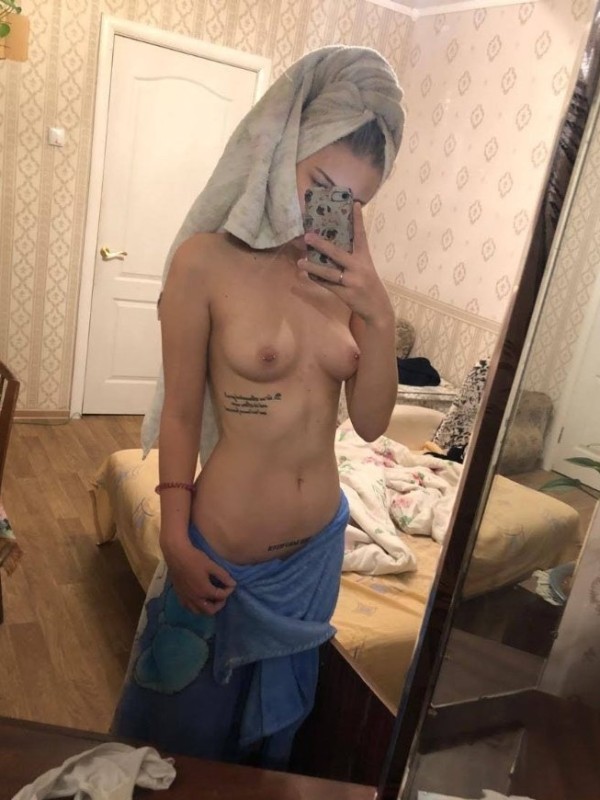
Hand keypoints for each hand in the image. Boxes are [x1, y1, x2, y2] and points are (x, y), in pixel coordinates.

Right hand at [163, 538, 235, 615]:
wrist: (176, 555)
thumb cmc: (194, 558)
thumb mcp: (211, 565)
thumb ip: (223, 576)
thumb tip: (233, 584)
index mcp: (204, 590)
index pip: (221, 596)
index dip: (228, 591)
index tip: (231, 585)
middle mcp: (195, 598)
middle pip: (210, 610)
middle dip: (219, 605)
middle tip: (222, 597)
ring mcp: (186, 598)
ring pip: (198, 612)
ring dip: (207, 608)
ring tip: (211, 599)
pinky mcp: (179, 596)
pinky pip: (189, 608)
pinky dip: (196, 607)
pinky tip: (199, 599)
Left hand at [298, 203, 393, 323]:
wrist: (378, 309)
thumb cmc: (369, 286)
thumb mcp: (366, 269)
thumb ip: (353, 258)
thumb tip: (332, 246)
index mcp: (365, 259)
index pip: (361, 236)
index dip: (357, 220)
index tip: (353, 203)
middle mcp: (359, 268)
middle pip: (338, 253)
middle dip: (322, 244)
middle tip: (308, 236)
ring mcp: (352, 282)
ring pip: (328, 272)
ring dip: (313, 266)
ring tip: (300, 261)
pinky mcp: (345, 294)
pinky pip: (327, 285)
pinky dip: (317, 280)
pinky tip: (307, 275)